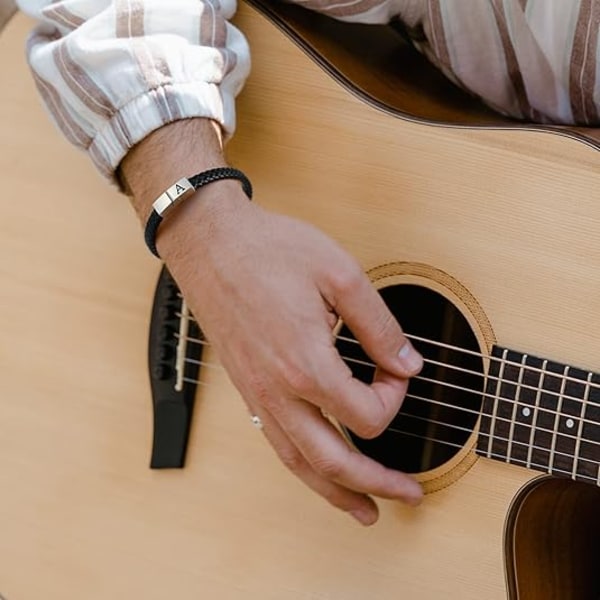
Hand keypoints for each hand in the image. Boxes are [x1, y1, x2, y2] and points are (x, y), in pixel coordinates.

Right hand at [158, 182, 423, 525]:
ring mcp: (258, 395)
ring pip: (300, 464)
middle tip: (409, 494)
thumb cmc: (268, 252)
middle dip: (378, 483)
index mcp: (306, 364)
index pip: (368, 415)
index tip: (397, 370)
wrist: (210, 244)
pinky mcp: (246, 390)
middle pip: (334, 461)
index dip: (395, 397)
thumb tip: (407, 362)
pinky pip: (276, 444)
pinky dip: (303, 468)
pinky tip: (316, 470)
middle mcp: (279, 391)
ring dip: (336, 493)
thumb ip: (379, 325)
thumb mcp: (340, 275)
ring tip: (364, 510)